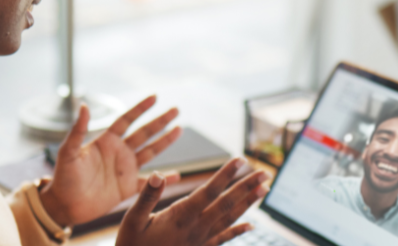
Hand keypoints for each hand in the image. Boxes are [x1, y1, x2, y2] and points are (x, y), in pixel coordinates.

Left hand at [38, 95, 182, 225]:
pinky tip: (177, 175)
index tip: (155, 97)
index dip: (140, 108)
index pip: (126, 120)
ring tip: (179, 129)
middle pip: (144, 133)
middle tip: (176, 109)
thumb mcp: (67, 152)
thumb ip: (77, 130)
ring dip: (165, 141)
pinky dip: (163, 179)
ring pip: (150, 152)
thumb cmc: (63, 177)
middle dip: (160, 121)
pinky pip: (148, 183)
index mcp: (106, 141)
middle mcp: (118, 152)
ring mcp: (125, 170)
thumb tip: (83, 106)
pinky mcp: (127, 188)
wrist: (64, 205)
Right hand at [116, 158, 269, 245]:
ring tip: (264, 189)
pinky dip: (238, 231)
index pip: (209, 191)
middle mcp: (196, 229)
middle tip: (265, 172)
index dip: (226, 175)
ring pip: (230, 219)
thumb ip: (147, 196)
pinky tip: (251, 226)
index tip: (240, 160)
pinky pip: (223, 239)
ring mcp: (201, 241)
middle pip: (227, 204)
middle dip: (246, 186)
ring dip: (248, 203)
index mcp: (181, 217)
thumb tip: (157, 175)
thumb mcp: (132, 220)